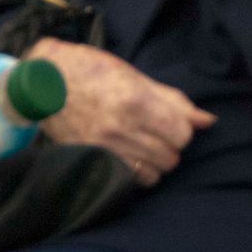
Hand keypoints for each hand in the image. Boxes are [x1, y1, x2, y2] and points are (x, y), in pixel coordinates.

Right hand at [25, 38, 215, 185]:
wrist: (44, 81)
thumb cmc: (94, 71)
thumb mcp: (137, 78)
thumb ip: (174, 102)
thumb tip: (207, 120)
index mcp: (136, 103)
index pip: (182, 135)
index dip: (183, 130)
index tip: (174, 123)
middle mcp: (120, 129)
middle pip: (170, 158)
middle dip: (171, 147)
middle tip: (160, 134)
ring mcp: (102, 148)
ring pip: (151, 175)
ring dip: (155, 163)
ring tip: (146, 147)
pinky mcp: (89, 160)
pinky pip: (127, 180)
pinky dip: (136, 172)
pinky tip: (131, 156)